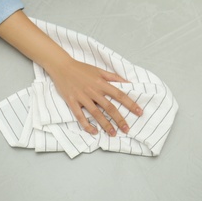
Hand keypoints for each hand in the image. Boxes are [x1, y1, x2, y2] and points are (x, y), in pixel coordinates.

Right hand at [0, 10, 140, 135]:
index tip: (139, 112)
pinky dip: (87, 125)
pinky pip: (80, 116)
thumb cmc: (82, 68)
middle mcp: (93, 91)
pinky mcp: (72, 102)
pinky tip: (94, 132)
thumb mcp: (99, 70)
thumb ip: (114, 77)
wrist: (62, 66)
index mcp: (101, 83)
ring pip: (96, 114)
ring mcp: (82, 97)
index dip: (130, 104)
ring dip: (105, 125)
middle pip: (109, 107)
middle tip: (127, 129)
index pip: (119, 95)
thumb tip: (128, 83)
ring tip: (113, 134)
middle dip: (119, 119)